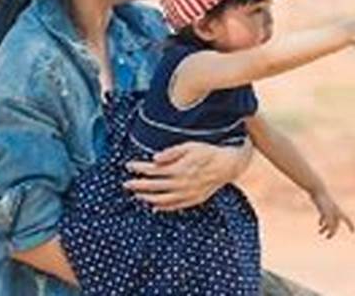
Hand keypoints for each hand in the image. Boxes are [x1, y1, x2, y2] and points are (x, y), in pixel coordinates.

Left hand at [123, 140, 251, 211]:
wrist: (228, 165)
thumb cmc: (207, 152)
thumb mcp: (190, 146)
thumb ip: (171, 153)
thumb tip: (154, 158)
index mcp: (178, 169)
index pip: (153, 170)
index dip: (139, 168)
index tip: (128, 165)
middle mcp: (181, 184)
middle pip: (154, 186)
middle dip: (138, 185)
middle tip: (126, 184)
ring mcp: (187, 194)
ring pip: (162, 199)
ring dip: (147, 197)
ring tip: (137, 195)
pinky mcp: (193, 200)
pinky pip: (174, 207)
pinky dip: (162, 208)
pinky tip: (154, 207)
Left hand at [311, 189, 354, 238]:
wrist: (317, 190)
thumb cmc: (323, 201)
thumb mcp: (326, 212)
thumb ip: (329, 222)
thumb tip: (331, 230)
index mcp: (338, 211)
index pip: (346, 220)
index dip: (350, 225)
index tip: (353, 231)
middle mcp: (335, 210)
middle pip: (336, 224)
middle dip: (332, 231)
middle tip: (327, 237)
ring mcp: (329, 209)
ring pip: (329, 221)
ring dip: (326, 228)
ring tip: (320, 233)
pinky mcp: (323, 207)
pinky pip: (324, 216)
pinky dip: (322, 221)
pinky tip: (319, 224)